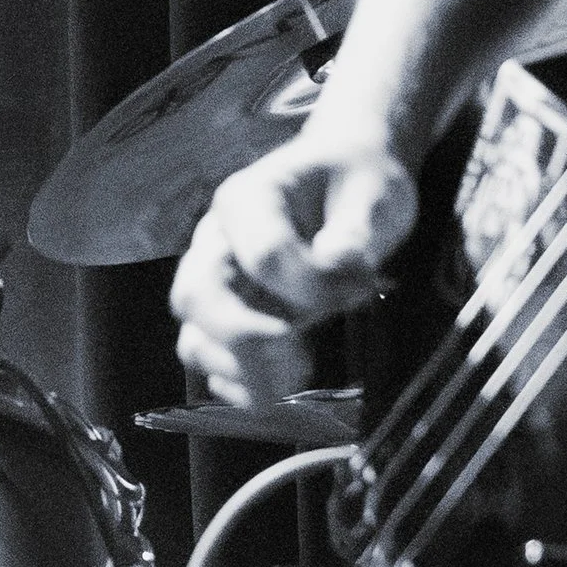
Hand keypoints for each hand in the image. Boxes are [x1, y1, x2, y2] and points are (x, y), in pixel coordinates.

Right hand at [168, 130, 417, 405]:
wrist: (345, 176)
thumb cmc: (355, 180)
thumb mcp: (372, 191)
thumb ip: (356, 229)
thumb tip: (340, 264)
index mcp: (247, 199)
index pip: (263, 255)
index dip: (311, 285)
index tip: (363, 287)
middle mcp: (217, 243)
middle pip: (197, 296)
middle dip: (243, 338)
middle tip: (300, 358)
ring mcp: (219, 283)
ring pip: (194, 336)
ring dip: (237, 370)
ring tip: (294, 380)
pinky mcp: (232, 317)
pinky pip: (210, 361)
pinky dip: (235, 386)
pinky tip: (277, 390)